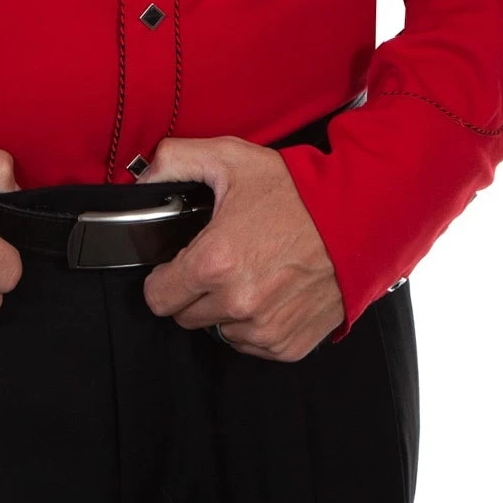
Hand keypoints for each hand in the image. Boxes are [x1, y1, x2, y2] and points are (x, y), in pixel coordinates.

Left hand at [135, 135, 343, 359]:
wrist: (359, 219)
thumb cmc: (298, 191)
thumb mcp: (231, 158)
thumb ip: (175, 161)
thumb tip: (144, 177)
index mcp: (214, 263)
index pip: (157, 297)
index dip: (162, 278)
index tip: (176, 266)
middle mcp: (237, 303)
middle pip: (185, 316)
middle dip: (193, 291)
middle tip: (218, 261)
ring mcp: (264, 328)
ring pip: (219, 330)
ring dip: (225, 308)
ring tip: (251, 271)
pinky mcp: (288, 344)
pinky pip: (252, 343)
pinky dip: (256, 322)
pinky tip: (272, 289)